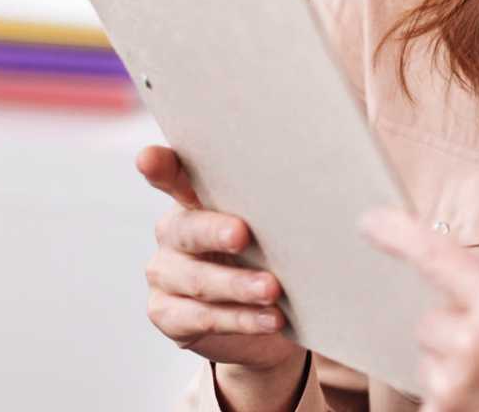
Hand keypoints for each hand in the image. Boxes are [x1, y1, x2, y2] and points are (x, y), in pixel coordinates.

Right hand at [135, 146, 306, 402]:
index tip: (148, 158)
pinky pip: (202, 318)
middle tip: (243, 235)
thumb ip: (280, 209)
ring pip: (197, 280)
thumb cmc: (277, 255)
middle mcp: (174, 233)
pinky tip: (270, 318)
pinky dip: (241, 319)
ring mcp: (166, 274)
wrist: (273, 318)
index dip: (159, 167)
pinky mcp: (168, 314)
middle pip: (186, 229)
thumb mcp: (278, 227)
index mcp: (196, 200)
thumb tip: (330, 198)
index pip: (172, 176)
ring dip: (238, 285)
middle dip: (214, 232)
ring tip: (273, 290)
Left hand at [361, 209, 478, 411]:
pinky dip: (455, 402)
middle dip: (453, 332)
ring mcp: (455, 386)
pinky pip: (432, 398)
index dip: (400, 235)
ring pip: (429, 363)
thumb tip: (473, 292)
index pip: (439, 257)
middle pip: (430, 322)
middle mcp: (475, 342)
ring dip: (453, 370)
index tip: (371, 222)